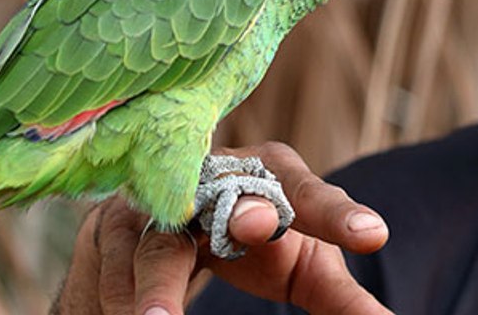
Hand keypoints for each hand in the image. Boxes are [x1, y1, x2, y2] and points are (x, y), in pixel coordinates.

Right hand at [51, 142, 391, 314]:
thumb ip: (340, 296)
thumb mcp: (299, 268)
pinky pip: (105, 269)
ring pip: (154, 244)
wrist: (166, 218)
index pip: (304, 189)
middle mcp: (209, 177)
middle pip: (222, 198)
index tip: (373, 234)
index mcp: (266, 176)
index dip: (335, 212)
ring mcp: (155, 201)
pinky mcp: (105, 232)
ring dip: (154, 286)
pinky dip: (117, 301)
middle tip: (260, 226)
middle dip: (238, 211)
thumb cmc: (249, 242)